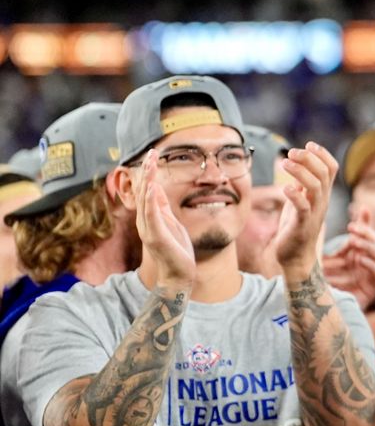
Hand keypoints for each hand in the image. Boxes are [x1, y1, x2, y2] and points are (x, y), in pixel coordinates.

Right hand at [134, 150, 195, 290]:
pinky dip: (151, 201)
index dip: (148, 171)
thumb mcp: (170, 222)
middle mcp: (145, 220)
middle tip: (151, 152)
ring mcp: (149, 228)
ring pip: (145, 199)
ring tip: (151, 163)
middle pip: (143, 190)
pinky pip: (152, 215)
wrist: (178, 274)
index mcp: (150, 216)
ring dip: (148, 180)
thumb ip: (162, 207)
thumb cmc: (176, 249)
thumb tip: (157, 188)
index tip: (152, 154)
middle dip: (147, 170)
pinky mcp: (155, 236)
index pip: (146, 189)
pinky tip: (153, 188)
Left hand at [274, 143, 338, 274]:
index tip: (308, 144)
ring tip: (285, 163)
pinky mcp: (303, 225)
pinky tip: (284, 188)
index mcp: (322, 195)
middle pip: (324, 173)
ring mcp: (314, 213)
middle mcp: (322, 202)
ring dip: (300, 172)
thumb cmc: (295, 228)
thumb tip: (298, 166)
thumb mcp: (299, 202)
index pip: (331, 168)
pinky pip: (303, 207)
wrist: (295, 258)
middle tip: (292, 152)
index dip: (322, 154)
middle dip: (309, 158)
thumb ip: (301, 186)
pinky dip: (295, 195)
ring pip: (315, 186)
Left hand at [321, 206, 374, 309]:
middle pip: (374, 241)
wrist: (325, 311)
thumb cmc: (324, 285)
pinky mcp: (372, 287)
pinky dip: (370, 264)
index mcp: (357, 252)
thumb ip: (329, 246)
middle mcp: (366, 261)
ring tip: (353, 242)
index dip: (364, 224)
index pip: (366, 233)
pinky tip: (360, 259)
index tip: (354, 217)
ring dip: (367, 246)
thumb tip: (325, 228)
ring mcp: (370, 273)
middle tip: (351, 229)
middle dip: (365, 232)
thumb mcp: (325, 261)